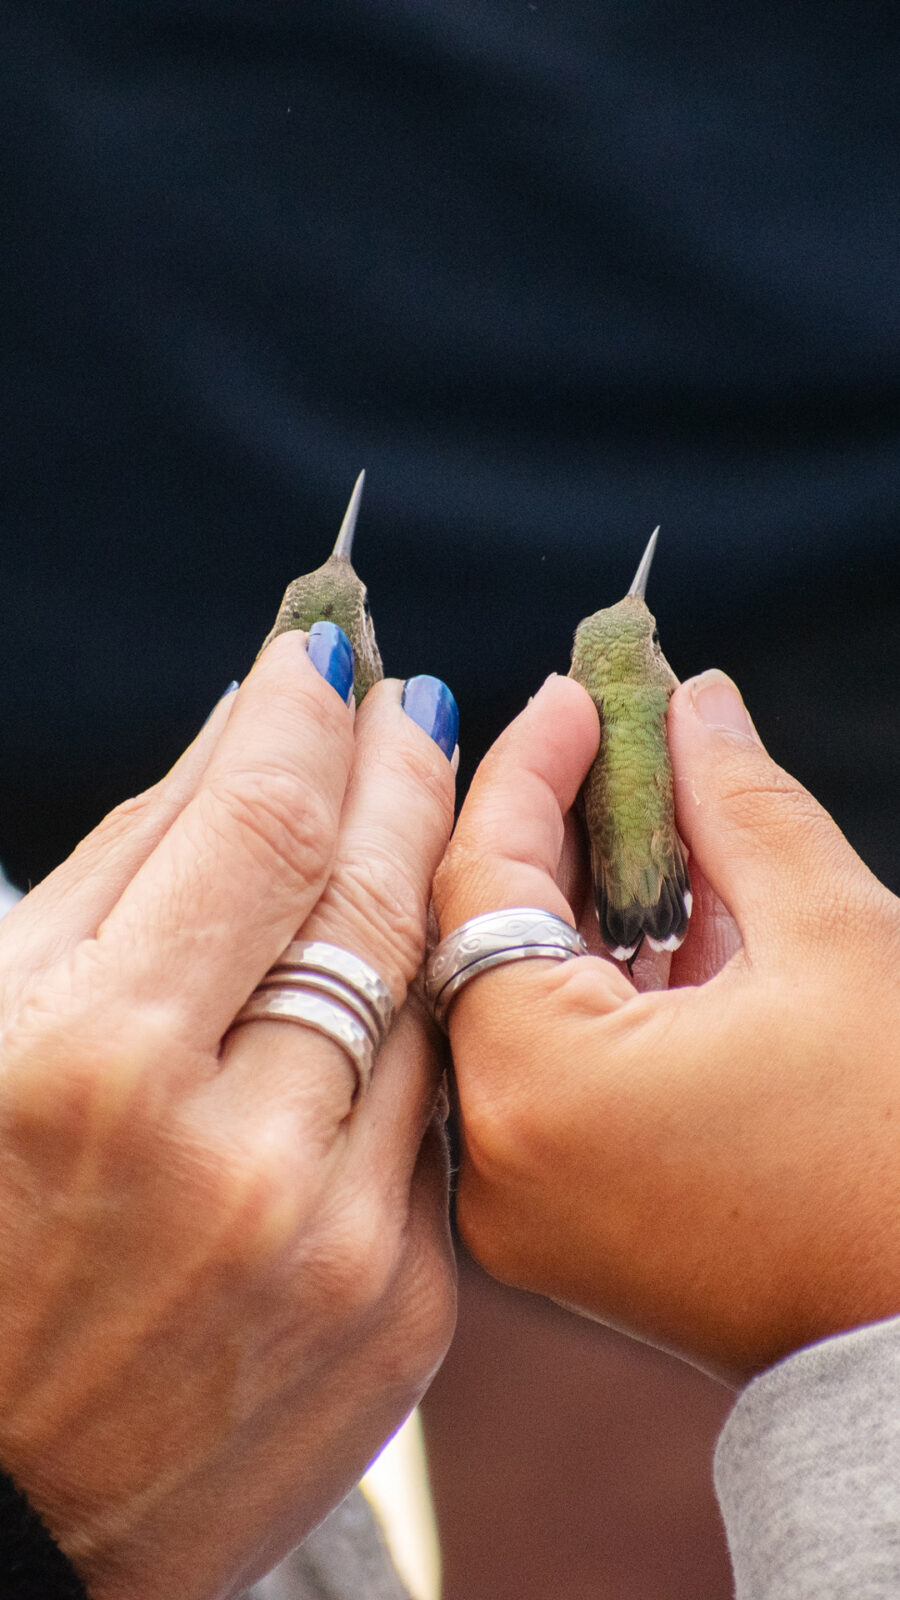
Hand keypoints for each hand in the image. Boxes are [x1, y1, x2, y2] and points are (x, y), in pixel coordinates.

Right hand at [0, 633, 456, 1599]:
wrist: (5, 1507)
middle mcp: (233, 1156)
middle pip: (371, 894)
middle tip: (412, 703)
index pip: (254, 825)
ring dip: (431, 884)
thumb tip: (241, 735)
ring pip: (429, 1001)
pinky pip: (436, 1122)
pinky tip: (411, 970)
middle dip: (398, 770)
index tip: (326, 653)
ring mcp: (336, 1246)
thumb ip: (121, 870)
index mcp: (94, 1067)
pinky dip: (422, 1033)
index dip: (304, 715)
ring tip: (418, 809)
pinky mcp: (405, 1322)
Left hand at [433, 670, 899, 1385]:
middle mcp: (490, 1158)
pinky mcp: (555, 1227)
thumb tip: (693, 705)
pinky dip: (596, 990)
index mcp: (534, 1086)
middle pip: (481, 938)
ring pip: (513, 1000)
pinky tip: (664, 925)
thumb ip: (740, 805)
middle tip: (614, 741)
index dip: (531, 766)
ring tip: (657, 823)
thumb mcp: (832, 942)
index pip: (481, 877)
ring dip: (583, 906)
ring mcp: (515, 1205)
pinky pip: (544, 1069)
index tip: (576, 692)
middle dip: (555, 830)